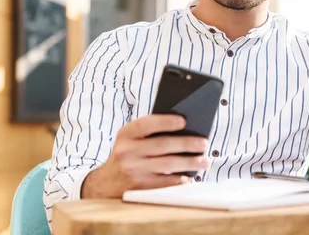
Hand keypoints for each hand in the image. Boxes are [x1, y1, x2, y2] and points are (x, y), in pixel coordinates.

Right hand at [81, 114, 209, 198]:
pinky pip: (164, 183)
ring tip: (204, 160)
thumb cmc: (127, 154)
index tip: (184, 120)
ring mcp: (132, 171)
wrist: (104, 183)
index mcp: (126, 134)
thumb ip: (150, 131)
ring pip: (166, 165)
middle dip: (186, 144)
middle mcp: (127, 152)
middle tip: (203, 143)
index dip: (165, 122)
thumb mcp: (130, 139)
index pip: (146, 124)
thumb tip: (185, 127)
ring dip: (189, 163)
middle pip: (162, 146)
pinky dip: (179, 180)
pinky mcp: (138, 188)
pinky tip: (190, 176)